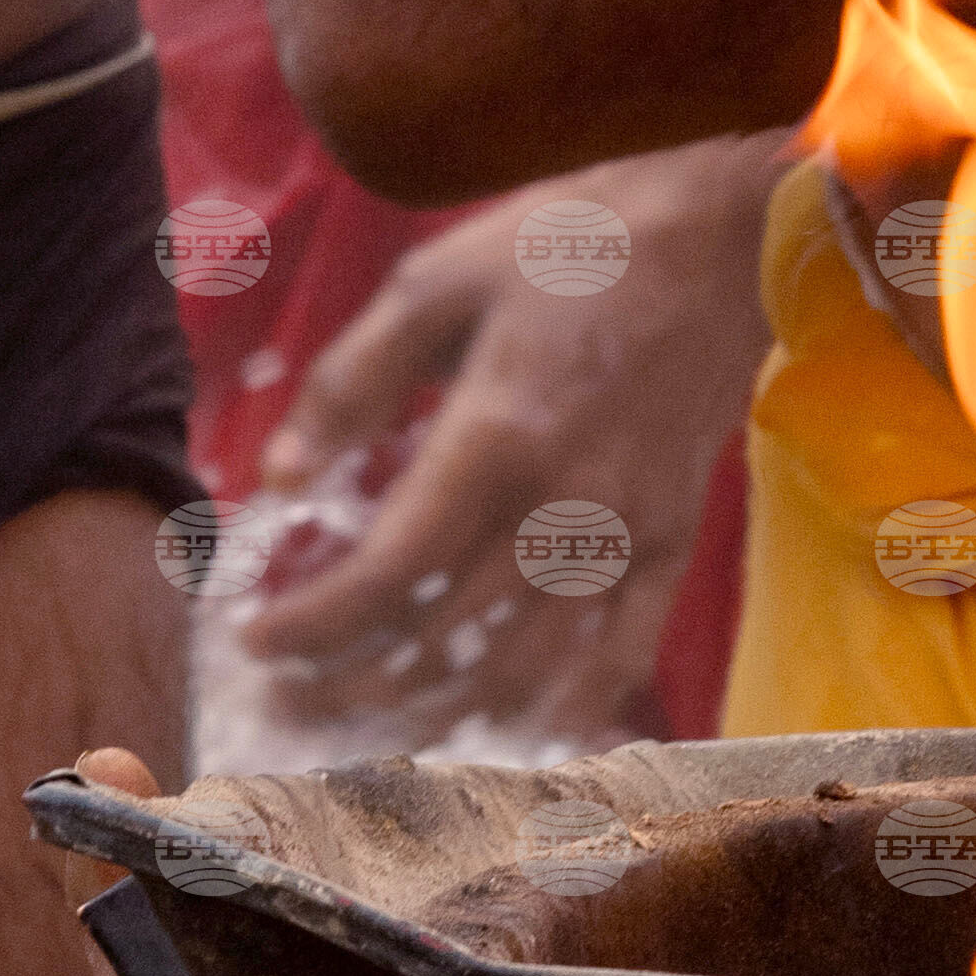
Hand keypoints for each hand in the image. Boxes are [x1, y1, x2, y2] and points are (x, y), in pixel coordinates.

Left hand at [229, 143, 776, 752]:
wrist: (719, 237)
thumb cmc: (569, 245)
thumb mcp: (435, 282)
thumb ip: (351, 383)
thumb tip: (277, 479)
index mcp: (494, 435)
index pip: (390, 570)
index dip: (316, 623)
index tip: (256, 642)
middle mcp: (562, 502)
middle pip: (442, 634)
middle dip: (350, 680)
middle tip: (289, 696)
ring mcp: (624, 530)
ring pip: (521, 663)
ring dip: (436, 710)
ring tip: (369, 720)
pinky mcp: (671, 540)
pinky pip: (621, 653)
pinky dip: (566, 709)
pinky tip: (512, 738)